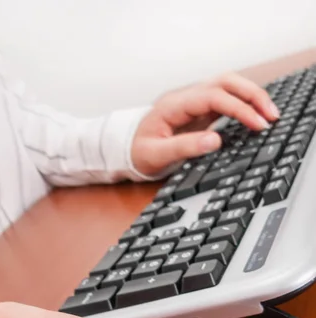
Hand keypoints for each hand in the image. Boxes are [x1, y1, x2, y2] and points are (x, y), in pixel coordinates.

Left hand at [131, 72, 279, 175]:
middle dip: (252, 95)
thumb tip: (215, 140)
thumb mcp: (157, 155)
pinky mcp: (199, 112)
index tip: (257, 124)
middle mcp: (186, 98)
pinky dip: (243, 105)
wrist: (126, 149)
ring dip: (250, 97)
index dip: (239, 108)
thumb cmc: (138, 152)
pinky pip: (225, 101)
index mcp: (175, 105)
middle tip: (272, 116)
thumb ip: (185, 147)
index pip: (214, 97)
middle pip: (225, 82)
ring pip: (228, 87)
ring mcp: (193, 103)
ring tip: (270, 115)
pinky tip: (255, 117)